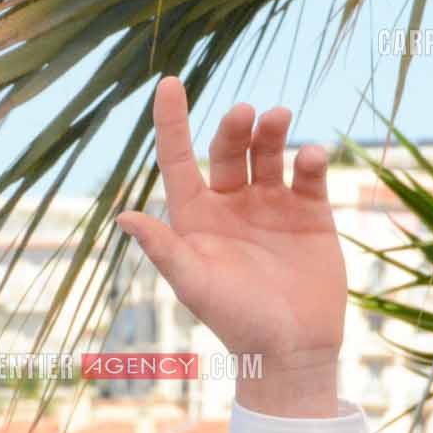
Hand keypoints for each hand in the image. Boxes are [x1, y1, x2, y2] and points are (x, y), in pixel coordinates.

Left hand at [116, 77, 345, 409]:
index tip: (169, 82)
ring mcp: (272, 205)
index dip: (171, 122)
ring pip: (270, 152)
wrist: (291, 350)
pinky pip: (309, 175)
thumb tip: (122, 216)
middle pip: (230, 149)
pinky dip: (311, 158)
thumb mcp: (193, 284)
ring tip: (278, 117)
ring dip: (272, 131)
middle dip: (236, 126)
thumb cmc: (234, 320)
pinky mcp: (311, 213)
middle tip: (247, 112)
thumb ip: (163, 249)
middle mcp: (232, 204)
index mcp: (195, 217)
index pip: (179, 160)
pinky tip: (311, 156)